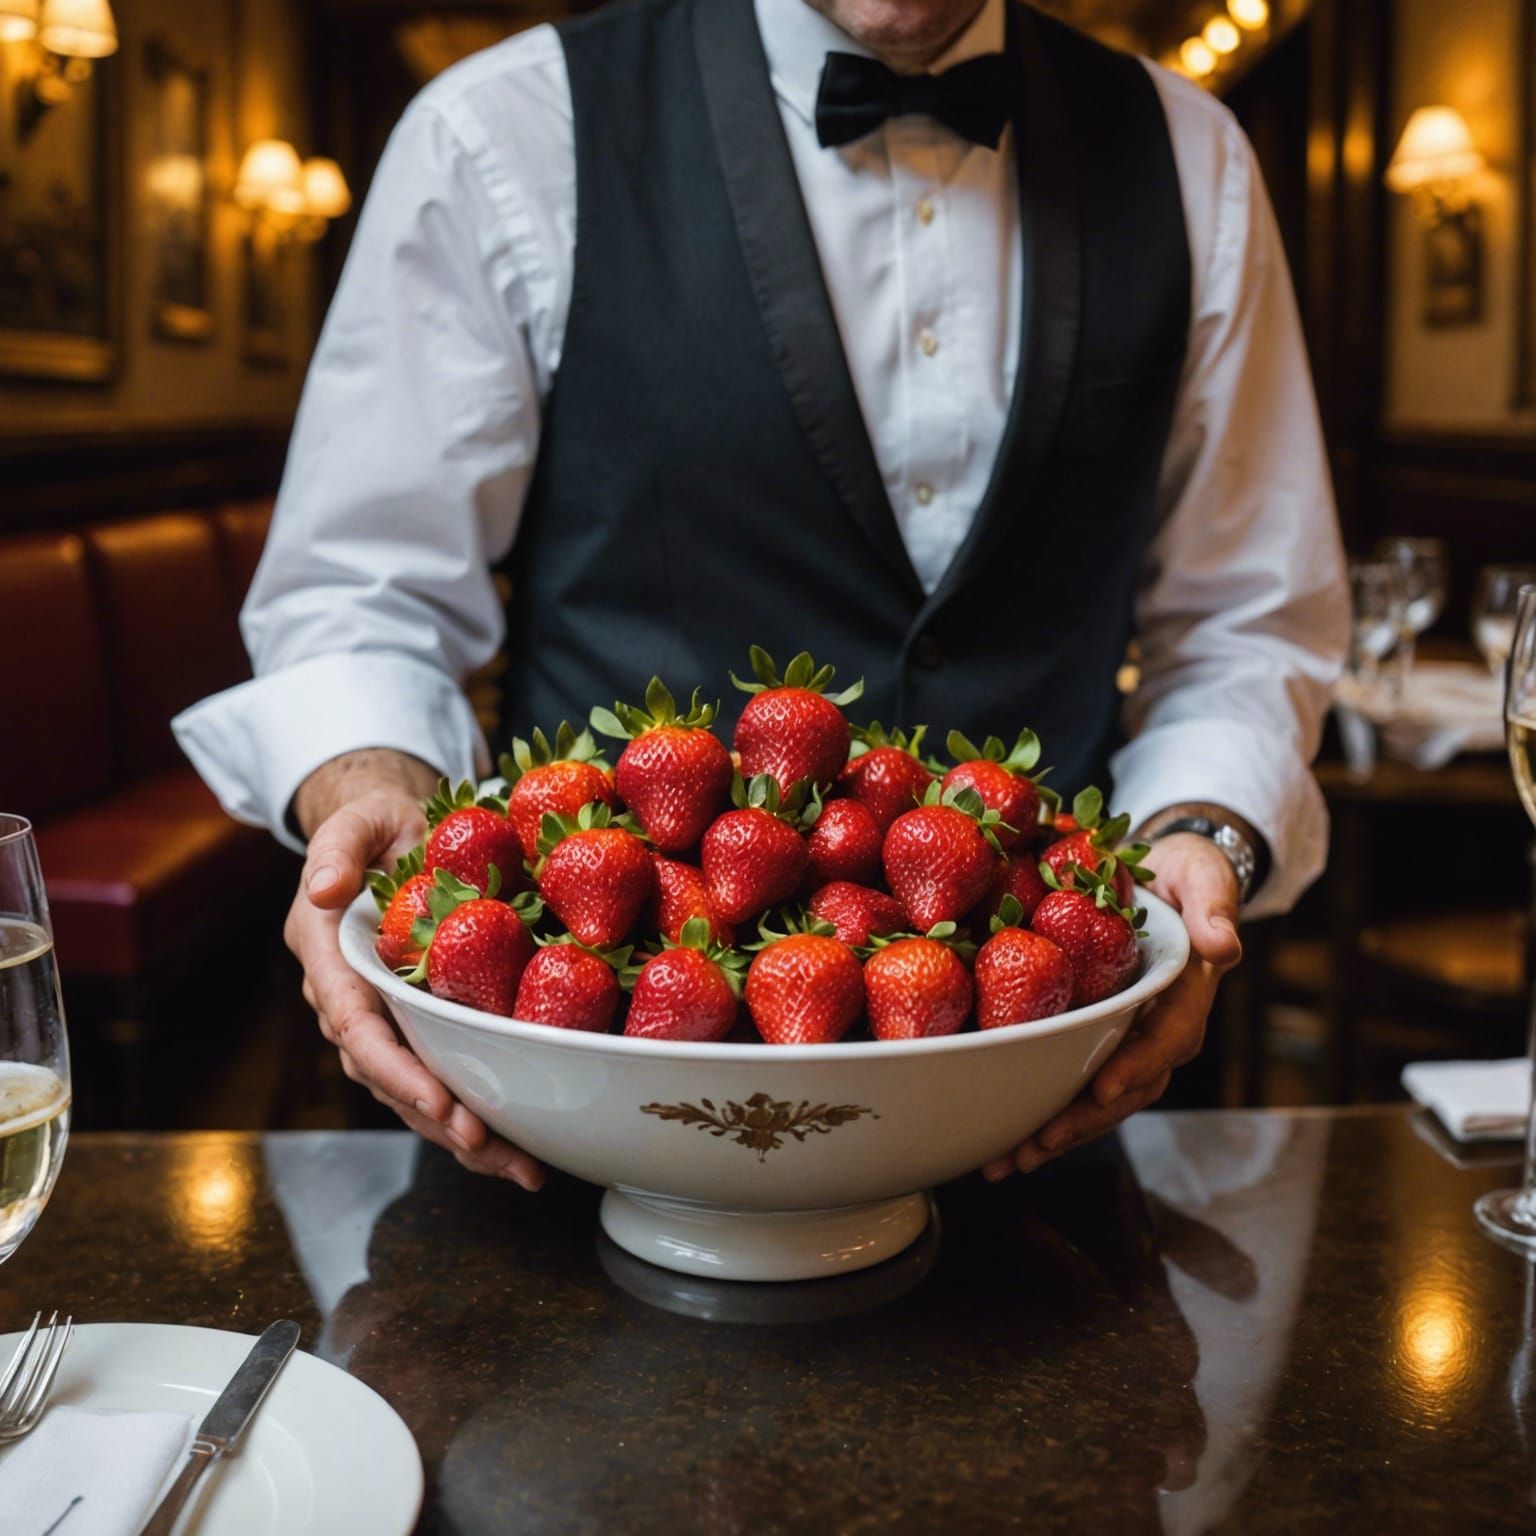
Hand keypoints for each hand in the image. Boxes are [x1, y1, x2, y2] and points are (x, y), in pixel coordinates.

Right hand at [285, 751, 543, 1189]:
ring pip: (413, 1092)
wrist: (391, 832)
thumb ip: (337, 848)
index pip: (354, 1024)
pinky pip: (440, 1077)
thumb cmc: (377, 823)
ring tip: (520, 1168)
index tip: (436, 1100)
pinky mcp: (416, 1025)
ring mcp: (383, 1019)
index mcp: (327, 956)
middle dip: (436, 1117)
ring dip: (463, 1136)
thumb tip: (325, 889)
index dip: (393, 1067)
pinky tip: (521, 1147)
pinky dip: (477, 1116)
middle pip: (386, 1075)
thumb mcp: (356, 820)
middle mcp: (347, 999)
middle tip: (488, 1147)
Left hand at [982, 832, 1242, 1180]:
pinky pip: (1077, 1081)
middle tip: (1035, 1145)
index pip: (1168, 1039)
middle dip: (1084, 1120)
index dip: (1137, 1066)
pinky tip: (1006, 1138)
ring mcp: (1132, 1038)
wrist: (1170, 875)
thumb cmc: (1187, 873)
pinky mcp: (1102, 1037)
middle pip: (1129, 1087)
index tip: (1102, 1088)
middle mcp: (1161, 1027)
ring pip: (1100, 1098)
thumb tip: (1224, 945)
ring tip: (1008, 1160)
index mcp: (1187, 994)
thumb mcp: (1205, 876)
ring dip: (1059, 1132)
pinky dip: (1046, 1111)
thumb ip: (1215, 905)